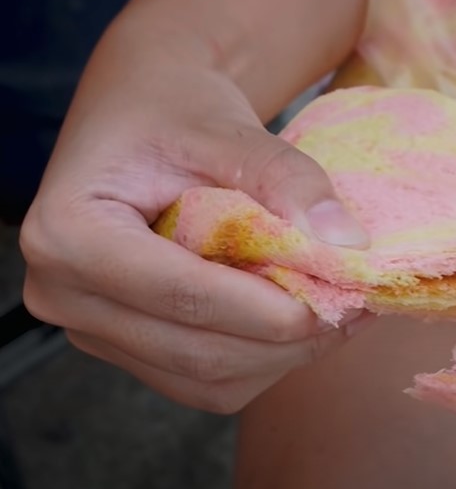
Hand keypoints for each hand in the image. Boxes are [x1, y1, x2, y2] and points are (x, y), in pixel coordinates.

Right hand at [19, 0, 369, 412]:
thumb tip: (346, 241)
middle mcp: (65, 293)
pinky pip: (204, 380)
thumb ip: (282, 177)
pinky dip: (263, 360)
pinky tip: (303, 324)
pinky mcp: (129, 343)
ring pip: (205, 380)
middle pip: (194, 350)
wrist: (144, 112)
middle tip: (356, 307)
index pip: (182, 293)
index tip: (342, 295)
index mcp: (68, 232)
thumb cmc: (172, 108)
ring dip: (282, 357)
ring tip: (339, 314)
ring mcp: (94, 327)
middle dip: (287, 339)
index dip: (269, 307)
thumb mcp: (224, 127)